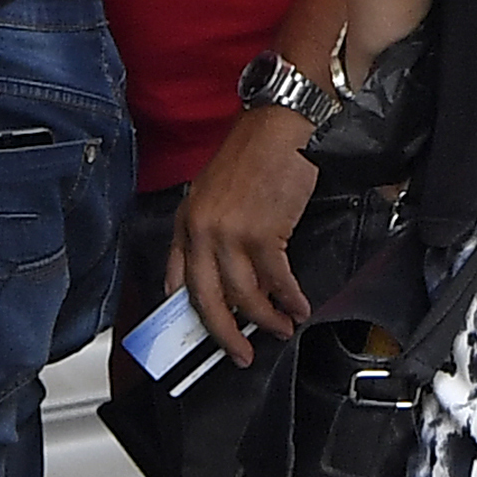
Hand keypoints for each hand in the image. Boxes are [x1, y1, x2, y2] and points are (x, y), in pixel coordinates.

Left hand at [169, 106, 321, 363]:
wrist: (281, 123)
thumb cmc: (254, 149)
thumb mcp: (215, 189)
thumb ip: (211, 228)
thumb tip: (227, 271)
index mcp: (187, 220)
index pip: (178, 279)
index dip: (190, 313)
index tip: (202, 334)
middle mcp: (202, 231)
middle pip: (207, 300)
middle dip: (225, 334)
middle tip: (239, 354)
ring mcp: (231, 234)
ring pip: (245, 296)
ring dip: (267, 318)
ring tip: (281, 327)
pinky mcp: (263, 233)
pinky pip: (276, 280)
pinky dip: (290, 298)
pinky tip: (298, 306)